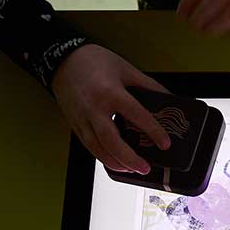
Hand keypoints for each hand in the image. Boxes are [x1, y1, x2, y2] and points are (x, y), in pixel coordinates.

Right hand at [51, 44, 170, 174]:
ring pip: (96, 147)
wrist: (61, 59)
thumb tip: (168, 100)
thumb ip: (148, 86)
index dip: (153, 131)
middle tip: (145, 168)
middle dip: (128, 157)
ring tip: (131, 170)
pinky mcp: (74, 124)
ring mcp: (82, 118)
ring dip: (114, 162)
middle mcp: (94, 108)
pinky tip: (115, 163)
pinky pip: (88, 145)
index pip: (136, 115)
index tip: (165, 144)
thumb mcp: (126, 69)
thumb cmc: (94, 61)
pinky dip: (102, 157)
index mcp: (110, 92)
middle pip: (111, 139)